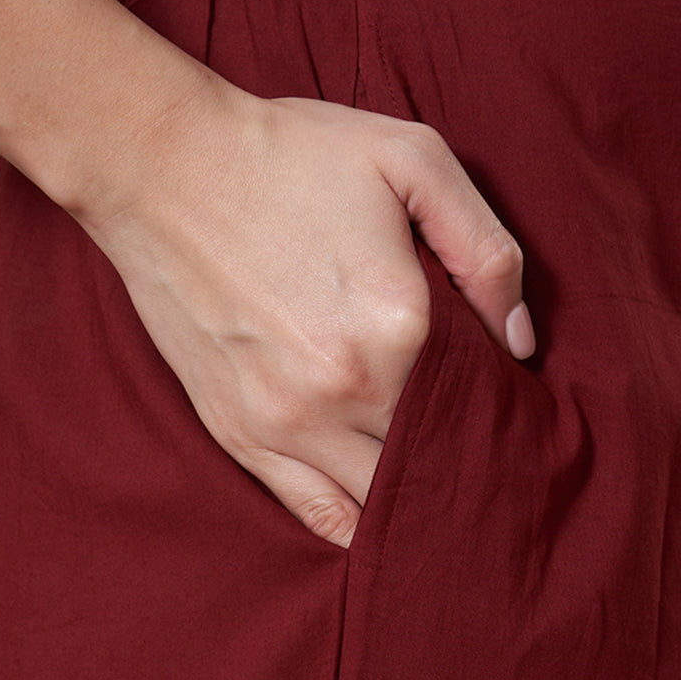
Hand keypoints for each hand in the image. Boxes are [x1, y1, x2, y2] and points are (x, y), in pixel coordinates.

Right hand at [76, 83, 535, 548]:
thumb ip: (486, 249)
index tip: (512, 399)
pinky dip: (358, 525)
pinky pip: (318, 514)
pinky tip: (382, 518)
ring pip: (382, 498)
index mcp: (400, 324)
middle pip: (437, 455)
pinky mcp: (241, 435)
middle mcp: (348, 388)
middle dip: (466, 454)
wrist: (160, 164)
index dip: (504, 401)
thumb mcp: (412, 159)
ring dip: (416, 495)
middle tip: (485, 446)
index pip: (483, 397)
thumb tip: (520, 344)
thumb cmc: (290, 154)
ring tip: (439, 483)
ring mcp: (288, 422)